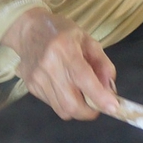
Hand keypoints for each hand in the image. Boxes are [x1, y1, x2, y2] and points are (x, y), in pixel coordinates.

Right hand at [0, 7, 118, 120]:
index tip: (113, 107)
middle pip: (71, 104)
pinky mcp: (31, 87)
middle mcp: (49, 65)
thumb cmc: (62, 33)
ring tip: (82, 96)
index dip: (99, 96)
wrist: (29, 30)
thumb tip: (110, 90)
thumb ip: (103, 64)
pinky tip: (65, 89)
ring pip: (62, 109)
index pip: (83, 78)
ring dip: (77, 109)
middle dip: (89, 112)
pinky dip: (64, 103)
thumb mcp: (88, 41)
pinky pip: (53, 105)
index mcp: (65, 48)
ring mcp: (37, 78)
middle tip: (97, 106)